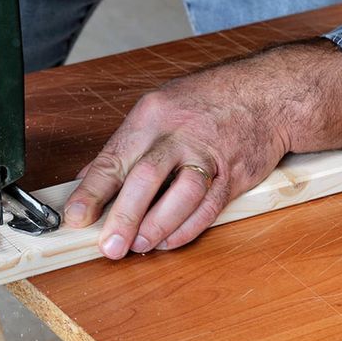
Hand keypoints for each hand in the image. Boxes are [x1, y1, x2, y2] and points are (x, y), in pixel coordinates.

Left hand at [63, 40, 341, 258]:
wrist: (267, 93)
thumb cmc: (205, 102)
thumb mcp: (157, 110)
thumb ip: (125, 148)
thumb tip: (90, 179)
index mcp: (151, 116)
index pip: (114, 157)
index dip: (92, 191)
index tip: (74, 217)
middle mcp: (178, 133)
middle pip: (147, 177)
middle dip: (124, 216)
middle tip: (108, 246)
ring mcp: (209, 153)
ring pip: (181, 195)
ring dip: (156, 227)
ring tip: (136, 247)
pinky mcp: (234, 174)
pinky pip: (208, 207)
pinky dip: (186, 228)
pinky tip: (168, 241)